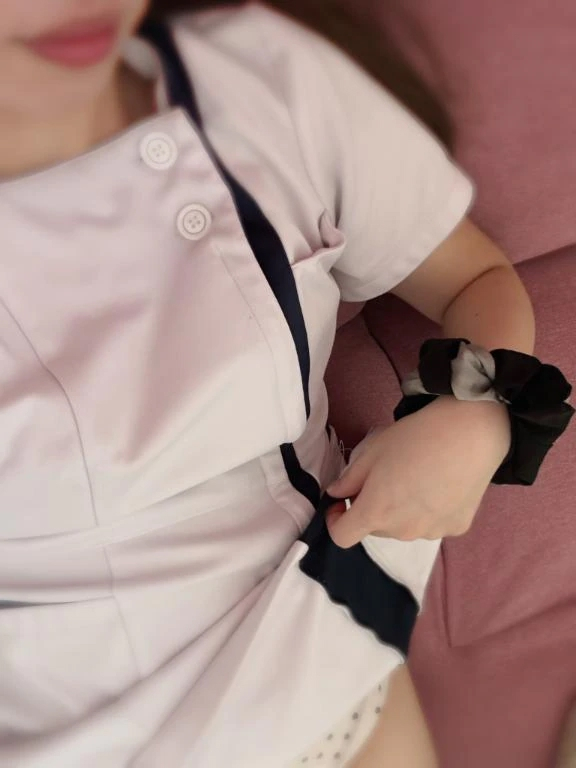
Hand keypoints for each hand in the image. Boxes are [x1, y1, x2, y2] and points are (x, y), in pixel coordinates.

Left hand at [325, 397, 510, 547]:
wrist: (471, 433)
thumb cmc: (415, 437)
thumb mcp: (373, 451)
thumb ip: (349, 478)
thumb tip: (337, 493)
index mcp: (376, 512)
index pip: (343, 537)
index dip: (335, 521)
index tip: (340, 503)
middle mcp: (402, 531)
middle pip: (375, 529)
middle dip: (372, 509)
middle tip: (383, 478)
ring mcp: (432, 532)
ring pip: (404, 528)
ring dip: (400, 512)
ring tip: (416, 479)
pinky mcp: (456, 527)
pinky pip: (432, 524)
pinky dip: (428, 512)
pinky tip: (440, 485)